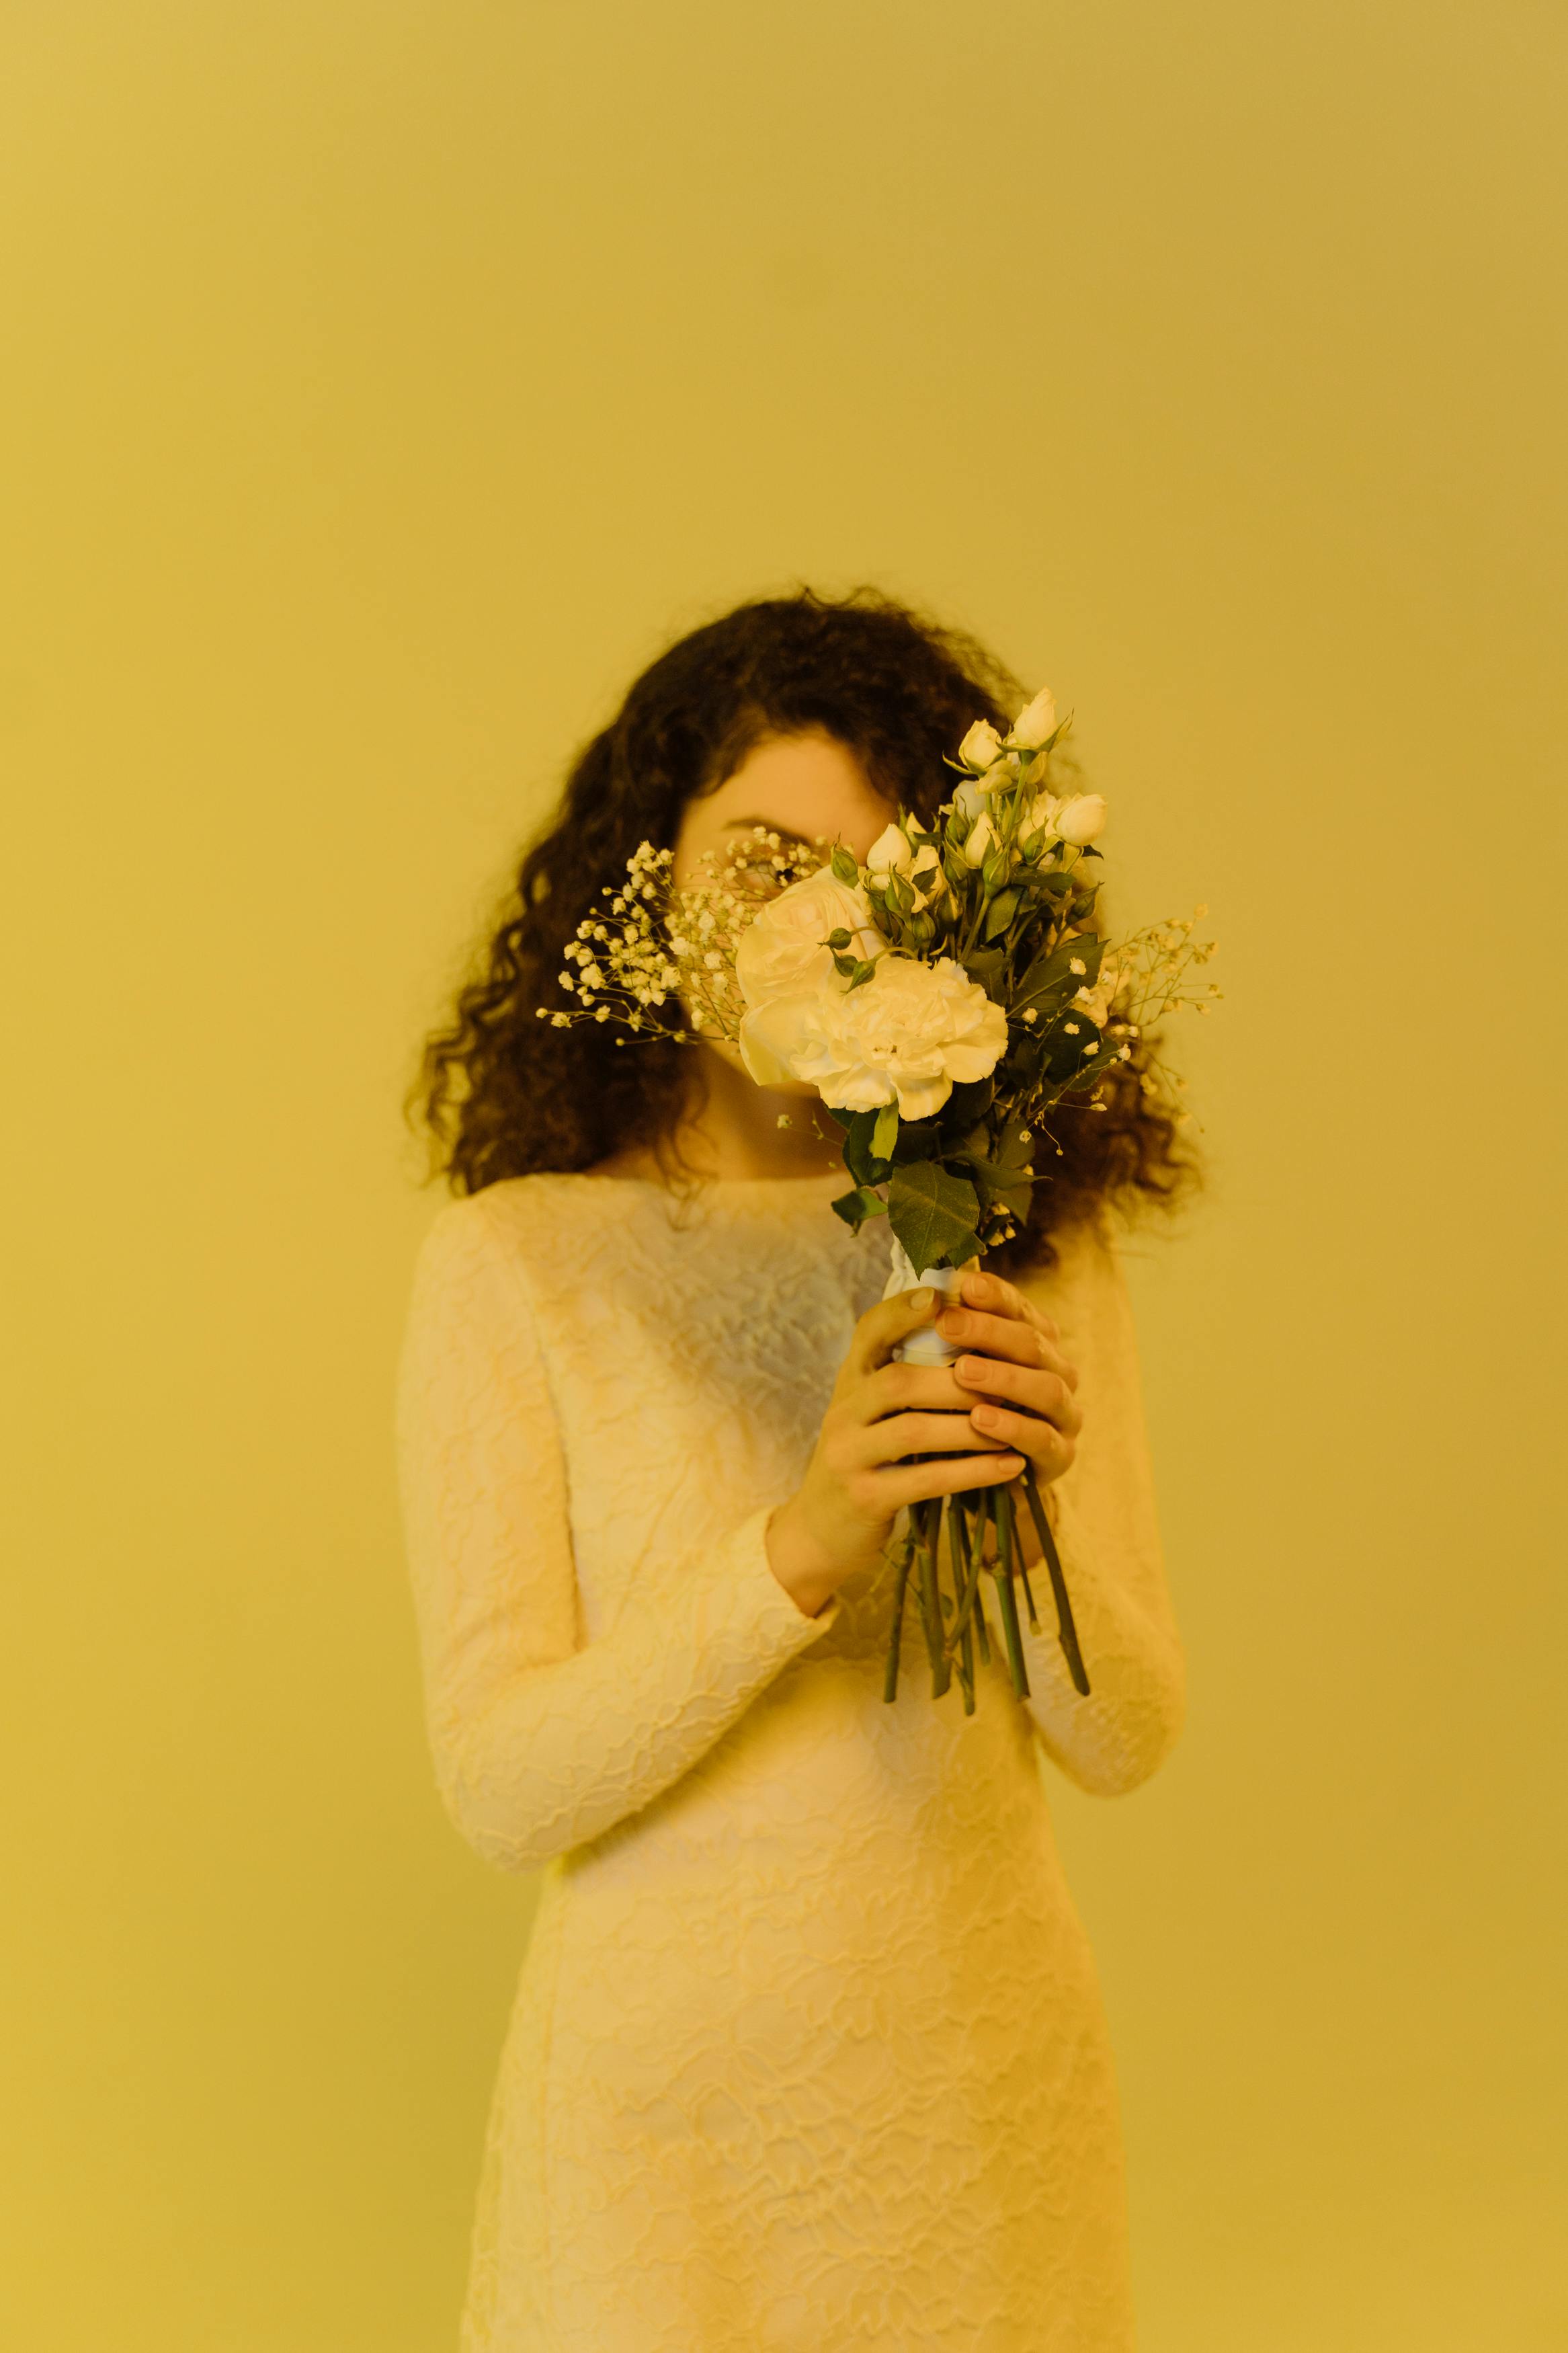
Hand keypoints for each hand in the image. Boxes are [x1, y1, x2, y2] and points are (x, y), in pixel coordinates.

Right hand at [766, 1285, 1026, 1619]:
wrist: (820, 1532)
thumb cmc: (865, 1459)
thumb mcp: (872, 1410)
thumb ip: (906, 1374)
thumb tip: (966, 1326)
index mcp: (849, 1381)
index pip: (870, 1331)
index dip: (905, 1310)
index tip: (944, 1296)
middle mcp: (841, 1412)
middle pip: (900, 1381)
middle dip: (960, 1380)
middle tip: (1007, 1382)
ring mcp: (848, 1456)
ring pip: (914, 1431)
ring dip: (972, 1428)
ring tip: (1015, 1425)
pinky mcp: (863, 1498)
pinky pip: (924, 1480)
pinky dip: (972, 1472)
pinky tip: (1010, 1466)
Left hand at [935, 1268, 1081, 1557]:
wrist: (967, 1480)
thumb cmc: (953, 1413)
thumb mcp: (943, 1371)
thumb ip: (943, 1334)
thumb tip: (926, 1286)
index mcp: (1034, 1342)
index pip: (1020, 1310)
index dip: (995, 1295)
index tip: (961, 1285)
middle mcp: (1057, 1373)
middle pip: (1034, 1344)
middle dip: (990, 1331)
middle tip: (949, 1324)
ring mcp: (1063, 1416)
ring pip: (1046, 1389)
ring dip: (1004, 1378)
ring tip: (963, 1372)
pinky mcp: (1059, 1457)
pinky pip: (1043, 1440)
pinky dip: (1013, 1428)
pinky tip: (980, 1420)